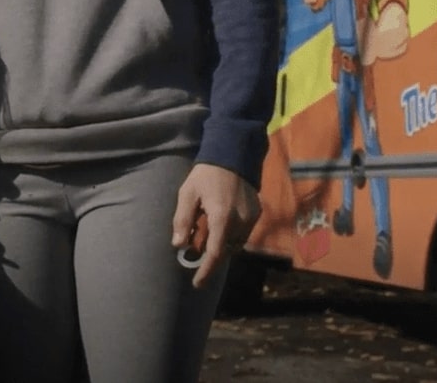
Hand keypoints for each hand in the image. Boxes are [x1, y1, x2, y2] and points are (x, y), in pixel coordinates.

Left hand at [171, 163, 261, 288]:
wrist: (233, 154)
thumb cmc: (206, 174)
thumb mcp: (187, 193)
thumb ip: (182, 220)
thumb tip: (179, 246)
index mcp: (221, 217)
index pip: (215, 253)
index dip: (206, 271)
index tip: (197, 283)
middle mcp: (240, 221)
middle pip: (225, 251)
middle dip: (211, 256)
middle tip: (197, 253)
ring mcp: (251, 218)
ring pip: (236, 244)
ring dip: (222, 246)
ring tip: (208, 233)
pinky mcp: (257, 213)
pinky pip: (244, 234)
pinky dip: (232, 236)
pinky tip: (222, 225)